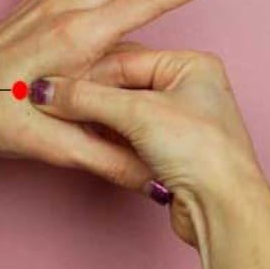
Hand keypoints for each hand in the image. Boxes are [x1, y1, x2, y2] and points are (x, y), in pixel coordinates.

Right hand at [29, 45, 266, 245]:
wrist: (223, 209)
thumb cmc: (202, 153)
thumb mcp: (137, 114)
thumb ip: (86, 97)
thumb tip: (46, 89)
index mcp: (190, 64)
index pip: (124, 59)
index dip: (87, 73)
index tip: (53, 83)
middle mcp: (188, 86)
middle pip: (122, 83)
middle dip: (91, 95)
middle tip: (57, 101)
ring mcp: (180, 117)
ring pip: (124, 109)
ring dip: (98, 117)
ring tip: (69, 120)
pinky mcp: (171, 146)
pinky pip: (130, 131)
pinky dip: (110, 135)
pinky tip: (90, 138)